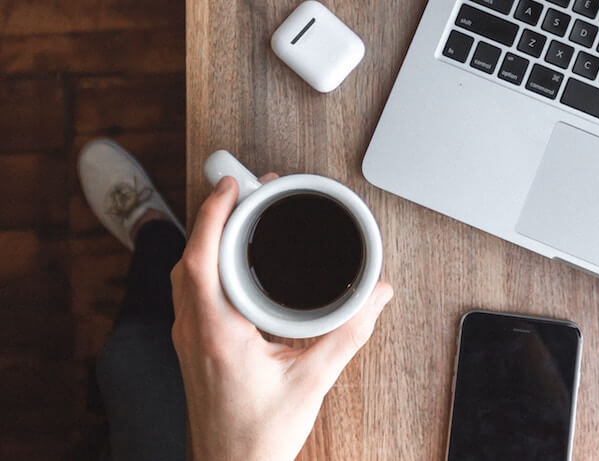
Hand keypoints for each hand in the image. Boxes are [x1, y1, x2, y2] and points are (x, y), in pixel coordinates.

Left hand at [170, 175, 392, 460]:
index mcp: (217, 334)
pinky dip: (206, 262)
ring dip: (207, 239)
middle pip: (190, 258)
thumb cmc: (259, 436)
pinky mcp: (193, 346)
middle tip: (244, 191)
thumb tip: (376, 296)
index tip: (232, 186)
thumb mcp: (311, 382)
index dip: (213, 216)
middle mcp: (193, 332)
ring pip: (185, 274)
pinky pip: (190, 290)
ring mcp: (188, 339)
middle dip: (215, 216)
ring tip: (237, 216)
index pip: (200, 261)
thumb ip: (348, 334)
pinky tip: (229, 261)